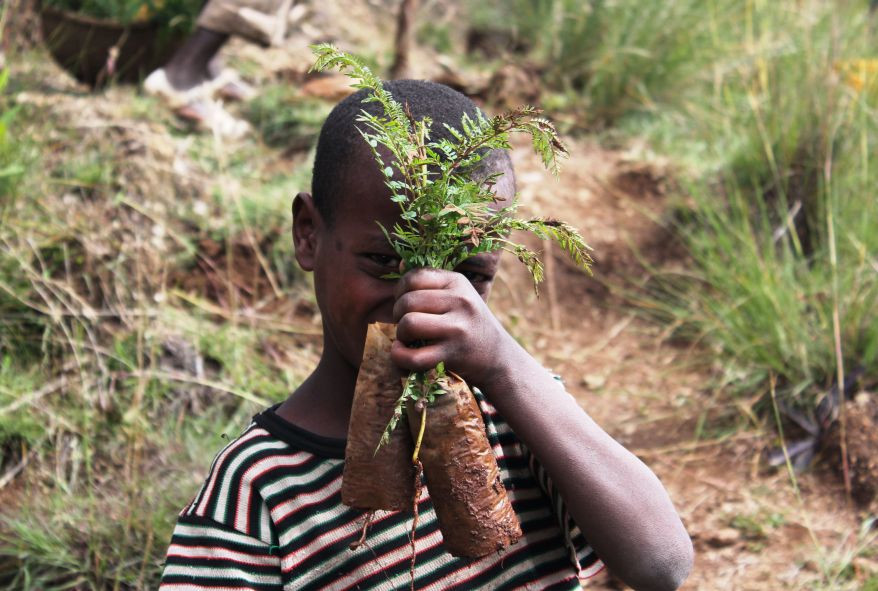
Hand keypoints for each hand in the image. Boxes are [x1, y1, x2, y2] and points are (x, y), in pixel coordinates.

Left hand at [390, 268, 513, 386]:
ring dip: (400, 334)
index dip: (400, 291)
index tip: (406, 305)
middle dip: (398, 315)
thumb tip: (400, 263)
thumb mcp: (457, 294)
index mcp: (457, 281)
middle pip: (407, 302)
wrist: (497, 355)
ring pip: (409, 324)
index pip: (413, 277)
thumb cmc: (468, 322)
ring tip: (408, 338)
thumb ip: (430, 281)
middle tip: (406, 324)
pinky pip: (415, 356)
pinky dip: (400, 356)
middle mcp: (460, 301)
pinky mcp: (454, 354)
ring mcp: (458, 328)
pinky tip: (402, 352)